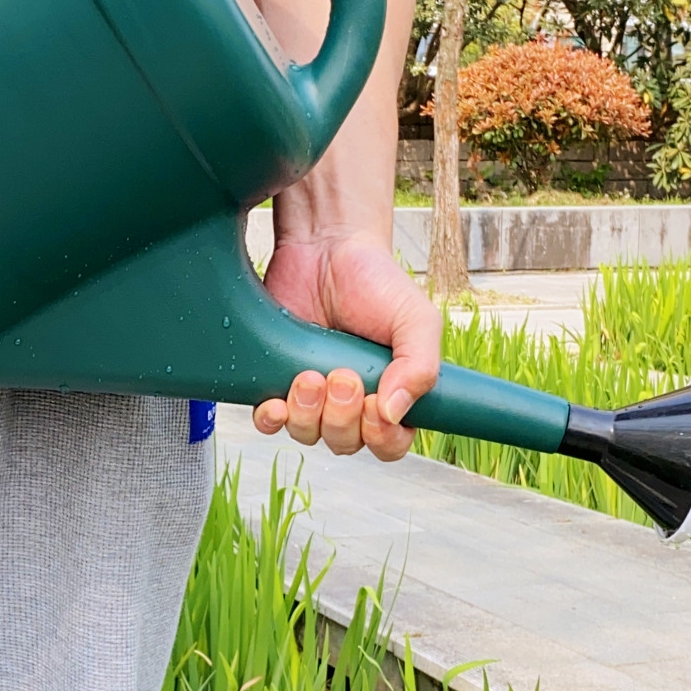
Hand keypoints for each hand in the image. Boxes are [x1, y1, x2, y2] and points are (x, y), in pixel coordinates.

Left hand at [252, 233, 440, 460]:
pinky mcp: (276, 377)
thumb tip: (396, 414)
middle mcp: (351, 400)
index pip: (389, 444)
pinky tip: (274, 404)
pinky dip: (271, 419)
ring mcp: (312, 392)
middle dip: (342, 418)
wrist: (326, 245)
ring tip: (309, 375)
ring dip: (307, 415)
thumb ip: (421, 365)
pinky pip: (270, 420)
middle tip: (341, 376)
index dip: (382, 438)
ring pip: (307, 434)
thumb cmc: (375, 281)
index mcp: (392, 393)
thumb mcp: (415, 318)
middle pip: (345, 442)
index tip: (377, 406)